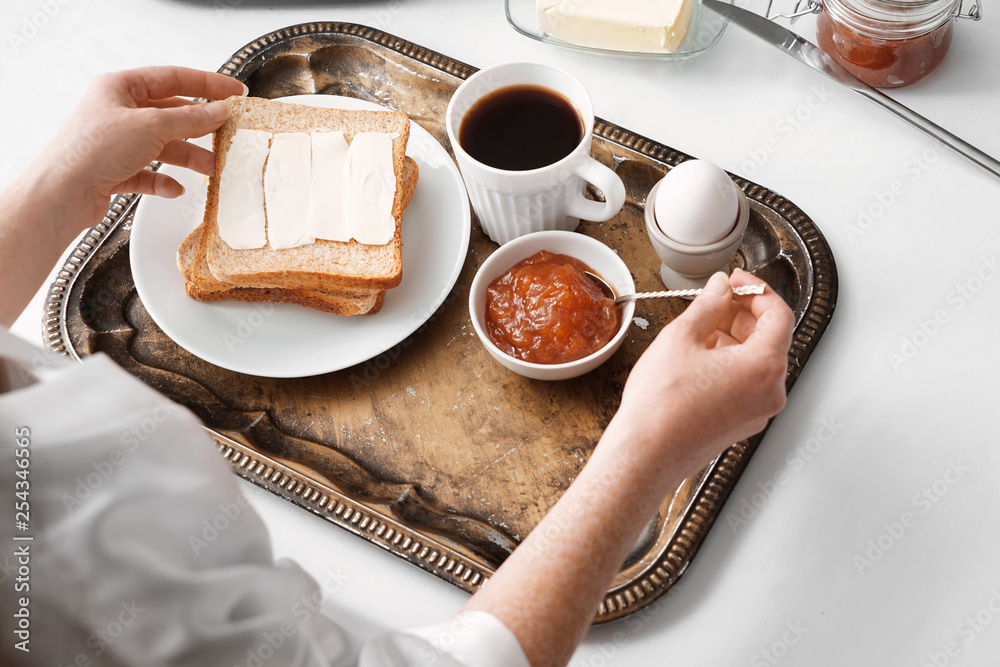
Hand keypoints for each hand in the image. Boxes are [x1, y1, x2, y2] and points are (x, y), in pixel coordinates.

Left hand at [34, 66, 245, 228]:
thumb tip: (217, 111)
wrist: (63, 193)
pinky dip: (164, 180)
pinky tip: (175, 187)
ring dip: (188, 157)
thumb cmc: (93, 150)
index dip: (207, 84)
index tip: (233, 92)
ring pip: (163, 146)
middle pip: (170, 114)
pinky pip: (148, 172)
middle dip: (200, 127)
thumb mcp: (152, 126)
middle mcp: (117, 112)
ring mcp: (116, 142)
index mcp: (120, 88)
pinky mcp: (115, 171)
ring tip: (211, 168)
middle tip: (227, 132)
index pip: (172, 78)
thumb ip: (190, 118)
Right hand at [611, 269, 794, 476]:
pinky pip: (746, 384)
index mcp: (764, 366)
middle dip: (745, 314)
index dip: (757, 290)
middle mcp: (770, 392)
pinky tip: (699, 358)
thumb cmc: (661, 405)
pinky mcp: (741, 424)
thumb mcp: (681, 338)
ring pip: (757, 362)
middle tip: (717, 300)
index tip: (736, 282)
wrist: (645, 454)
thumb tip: (719, 289)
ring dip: (735, 338)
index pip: (779, 314)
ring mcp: (758, 412)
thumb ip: (707, 305)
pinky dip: (730, 364)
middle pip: (771, 338)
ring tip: (700, 329)